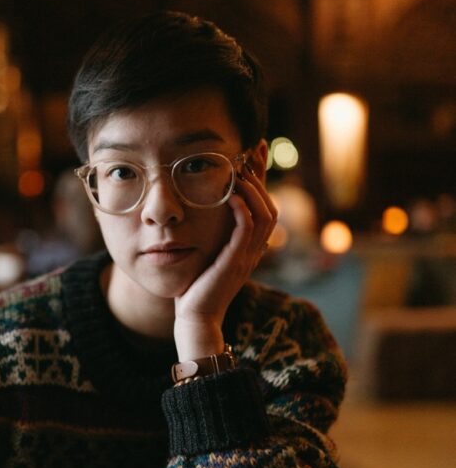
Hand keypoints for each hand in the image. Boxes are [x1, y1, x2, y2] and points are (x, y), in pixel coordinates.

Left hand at [173, 155, 276, 358]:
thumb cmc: (196, 287)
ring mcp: (248, 256)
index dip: (262, 177)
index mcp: (250, 246)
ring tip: (239, 170)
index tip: (254, 150)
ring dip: (254, 189)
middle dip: (262, 175)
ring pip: (266, 214)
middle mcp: (254, 250)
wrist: (195, 317)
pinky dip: (242, 209)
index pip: (263, 205)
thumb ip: (213, 234)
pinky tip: (232, 194)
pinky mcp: (236, 262)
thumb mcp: (207, 254)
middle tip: (249, 151)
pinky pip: (247, 230)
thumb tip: (204, 209)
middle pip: (271, 204)